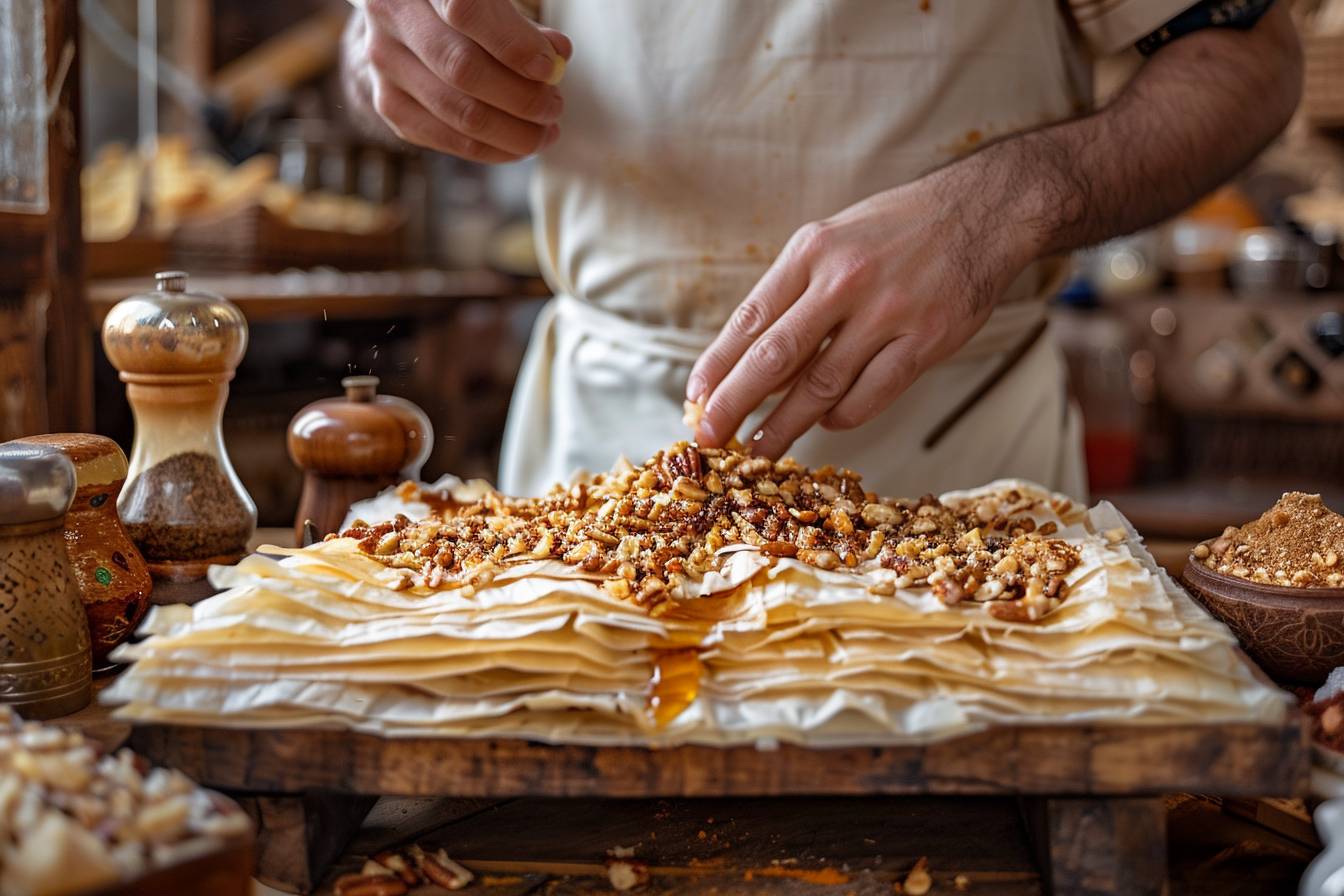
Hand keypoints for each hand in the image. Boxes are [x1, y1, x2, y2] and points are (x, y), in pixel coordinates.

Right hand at [349, 0, 569, 161]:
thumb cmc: (465, 3)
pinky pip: (445, 138)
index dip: (512, 44)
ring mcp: (385, 63)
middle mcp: (391, 16)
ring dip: (512, 131)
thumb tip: (557, 55)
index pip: (465, 9)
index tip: (550, 68)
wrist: (411, 16)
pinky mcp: (388, 103)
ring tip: (545, 130)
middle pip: (462, 69)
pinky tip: (519, 146)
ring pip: (456, 112)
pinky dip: (491, 149)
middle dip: (521, 97)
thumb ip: (519, 21)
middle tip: (554, 106)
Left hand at [685, 164, 1036, 457]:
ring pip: (820, 386)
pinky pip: (871, 394)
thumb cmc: (896, 229)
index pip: (750, 318)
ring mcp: (888, 312)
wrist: (983, 211)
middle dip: (735, 404)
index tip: (695, 396)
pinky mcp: (926, 340)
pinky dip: (842, 417)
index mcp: (812, 251)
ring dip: (784, 425)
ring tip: (759, 450)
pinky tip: (827, 422)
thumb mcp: (834, 237)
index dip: (717, 363)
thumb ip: (794, 290)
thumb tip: (748, 358)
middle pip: (774, 358)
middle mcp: (844, 280)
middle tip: (711, 437)